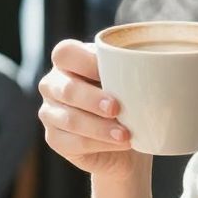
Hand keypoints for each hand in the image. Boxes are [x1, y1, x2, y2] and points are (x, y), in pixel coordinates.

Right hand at [38, 38, 140, 180]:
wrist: (127, 139)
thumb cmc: (128, 100)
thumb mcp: (130, 80)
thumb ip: (129, 70)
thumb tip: (148, 68)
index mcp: (68, 62)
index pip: (65, 53)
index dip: (86, 61)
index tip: (116, 72)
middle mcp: (53, 85)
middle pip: (67, 89)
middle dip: (93, 99)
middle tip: (117, 108)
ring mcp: (49, 113)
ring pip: (70, 120)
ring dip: (100, 127)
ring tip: (125, 134)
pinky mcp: (54, 139)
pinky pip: (73, 142)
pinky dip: (99, 143)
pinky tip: (119, 143)